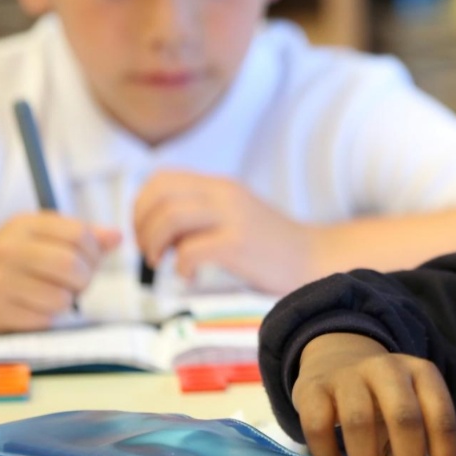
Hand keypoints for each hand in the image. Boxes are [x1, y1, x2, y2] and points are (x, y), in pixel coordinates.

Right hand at [0, 213, 120, 330]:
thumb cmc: (14, 254)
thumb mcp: (42, 233)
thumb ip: (83, 234)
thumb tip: (117, 238)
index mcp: (24, 225)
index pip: (79, 235)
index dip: (95, 250)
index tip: (90, 258)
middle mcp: (8, 251)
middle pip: (71, 267)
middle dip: (85, 277)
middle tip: (78, 280)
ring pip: (61, 299)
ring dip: (69, 299)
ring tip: (56, 292)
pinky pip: (45, 320)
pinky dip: (50, 315)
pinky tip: (37, 304)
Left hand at [134, 171, 315, 293]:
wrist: (314, 258)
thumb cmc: (270, 245)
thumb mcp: (235, 214)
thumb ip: (201, 211)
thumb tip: (156, 224)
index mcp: (220, 186)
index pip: (161, 179)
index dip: (140, 205)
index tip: (145, 232)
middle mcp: (224, 194)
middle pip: (160, 195)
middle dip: (141, 226)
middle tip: (148, 252)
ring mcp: (233, 217)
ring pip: (170, 217)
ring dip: (153, 243)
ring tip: (161, 263)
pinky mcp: (239, 244)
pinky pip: (191, 249)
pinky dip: (180, 266)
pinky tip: (188, 276)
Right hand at [291, 332, 455, 455]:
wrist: (337, 359)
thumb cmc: (381, 398)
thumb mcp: (410, 413)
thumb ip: (424, 449)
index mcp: (422, 374)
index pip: (441, 419)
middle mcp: (388, 368)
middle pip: (404, 419)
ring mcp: (349, 375)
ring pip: (359, 423)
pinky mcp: (314, 388)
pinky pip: (318, 426)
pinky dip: (328, 455)